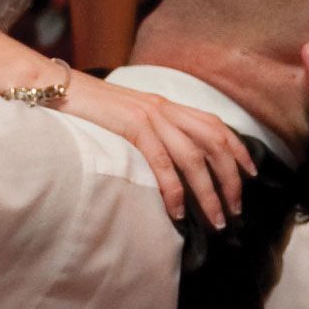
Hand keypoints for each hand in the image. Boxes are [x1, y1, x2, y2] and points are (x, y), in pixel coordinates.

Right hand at [58, 70, 252, 227]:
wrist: (58, 88)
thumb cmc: (88, 109)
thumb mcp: (127, 116)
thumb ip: (151, 131)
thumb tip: (167, 159)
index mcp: (166, 104)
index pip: (216, 126)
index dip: (239, 150)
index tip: (251, 175)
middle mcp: (165, 107)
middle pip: (214, 144)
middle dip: (230, 180)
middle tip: (234, 210)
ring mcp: (150, 116)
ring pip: (194, 158)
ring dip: (209, 192)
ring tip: (216, 219)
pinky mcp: (132, 126)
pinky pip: (162, 162)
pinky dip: (174, 190)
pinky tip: (179, 211)